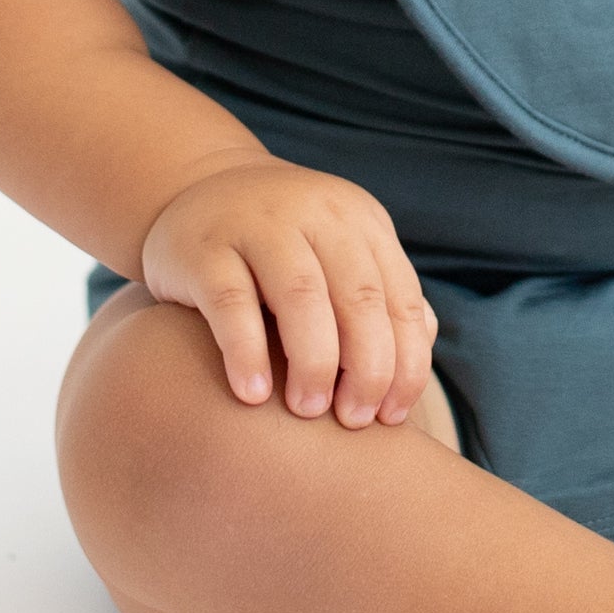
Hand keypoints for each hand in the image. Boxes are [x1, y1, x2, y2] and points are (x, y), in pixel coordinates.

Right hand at [140, 163, 437, 426]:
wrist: (197, 192)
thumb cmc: (282, 249)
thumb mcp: (338, 255)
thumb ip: (379, 297)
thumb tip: (416, 359)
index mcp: (360, 222)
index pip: (401, 299)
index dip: (405, 364)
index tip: (391, 416)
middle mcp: (316, 216)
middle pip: (358, 298)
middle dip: (366, 369)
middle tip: (352, 419)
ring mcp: (257, 225)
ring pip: (301, 296)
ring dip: (314, 362)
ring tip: (308, 410)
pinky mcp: (203, 248)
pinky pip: (231, 302)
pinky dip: (247, 351)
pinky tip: (253, 395)